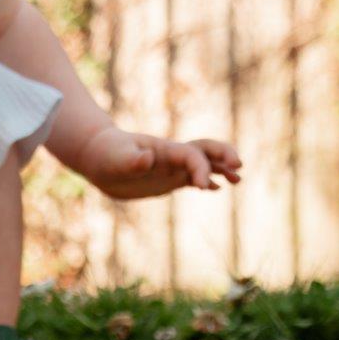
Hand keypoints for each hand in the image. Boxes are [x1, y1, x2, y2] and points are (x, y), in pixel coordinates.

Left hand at [77, 128, 241, 199]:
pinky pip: (191, 177)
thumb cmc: (107, 155)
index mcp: (164, 150)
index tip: (202, 187)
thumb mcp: (116, 159)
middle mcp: (172, 157)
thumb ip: (132, 159)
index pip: (191, 155)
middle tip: (238, 167)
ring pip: (204, 164)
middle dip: (223, 156)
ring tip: (238, 180)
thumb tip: (146, 158)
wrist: (99, 157)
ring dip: (221, 169)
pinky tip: (217, 189)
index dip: (201, 168)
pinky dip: (206, 181)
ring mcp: (172, 167)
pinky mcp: (167, 178)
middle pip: (205, 150)